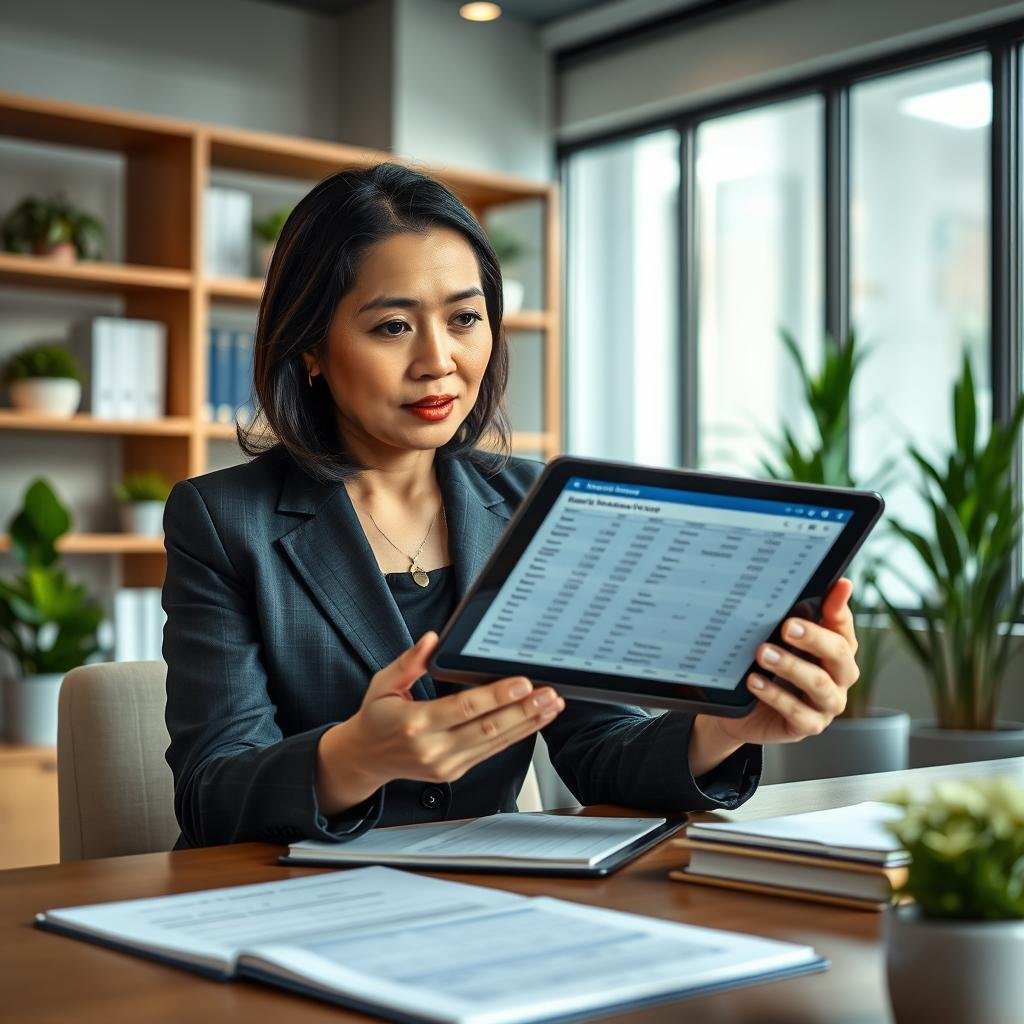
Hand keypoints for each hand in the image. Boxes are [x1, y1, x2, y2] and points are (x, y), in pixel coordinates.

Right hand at [316, 631, 563, 813]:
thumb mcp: (383, 683)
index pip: (464, 708)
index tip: (522, 683)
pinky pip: (491, 752)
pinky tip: (533, 721)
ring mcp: (446, 765)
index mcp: (414, 723)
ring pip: (495, 743)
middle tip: (549, 694)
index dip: (496, 696)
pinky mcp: (455, 773)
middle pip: (488, 729)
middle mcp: (433, 749)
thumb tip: (433, 640)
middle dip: (523, 711)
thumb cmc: (376, 717)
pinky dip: (516, 736)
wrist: (366, 758)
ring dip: (527, 724)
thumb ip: (409, 662)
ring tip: (551, 707)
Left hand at [695, 578, 860, 756]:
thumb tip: (810, 586)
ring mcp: (827, 704)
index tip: (838, 586)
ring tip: (763, 653)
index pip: (844, 626)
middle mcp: (839, 677)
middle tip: (787, 626)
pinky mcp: (810, 726)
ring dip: (790, 666)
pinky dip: (775, 695)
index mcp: (836, 650)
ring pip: (819, 684)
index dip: (840, 607)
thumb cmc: (768, 669)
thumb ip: (795, 616)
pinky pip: (798, 713)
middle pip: (840, 654)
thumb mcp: (778, 641)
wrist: (743, 711)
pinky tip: (755, 682)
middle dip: (814, 638)